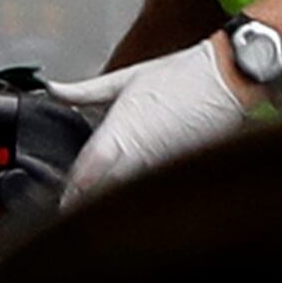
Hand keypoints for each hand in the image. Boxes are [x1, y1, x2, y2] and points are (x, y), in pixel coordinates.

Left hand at [50, 38, 256, 201]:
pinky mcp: (186, 168)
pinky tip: (139, 195)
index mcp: (122, 129)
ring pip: (133, 191)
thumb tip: (52, 89)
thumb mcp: (125, 79)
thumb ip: (84, 91)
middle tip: (75, 207)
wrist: (229, 78)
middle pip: (107, 189)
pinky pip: (160, 186)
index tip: (62, 200)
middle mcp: (142, 151)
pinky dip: (147, 192)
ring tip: (101, 205)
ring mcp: (165, 163)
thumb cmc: (179, 76)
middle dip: (90, 200)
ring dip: (117, 197)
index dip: (73, 190)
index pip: (89, 170)